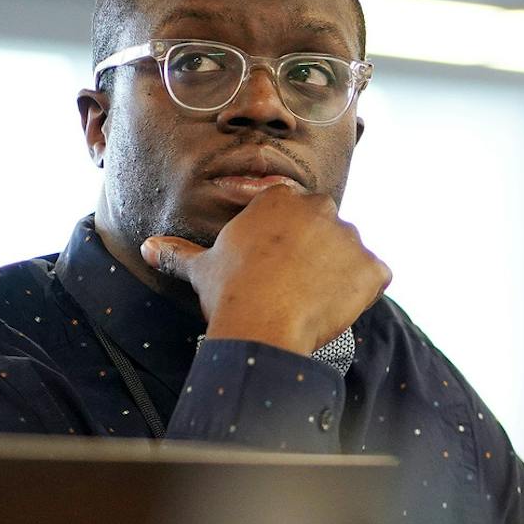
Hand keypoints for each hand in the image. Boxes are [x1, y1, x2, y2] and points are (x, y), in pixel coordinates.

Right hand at [142, 185, 390, 354]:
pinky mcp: (374, 268)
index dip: (283, 236)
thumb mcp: (202, 268)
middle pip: (323, 226)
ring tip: (314, 296)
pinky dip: (364, 290)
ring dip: (340, 268)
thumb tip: (148, 248)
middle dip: (314, 248)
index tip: (275, 260)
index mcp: (281, 200)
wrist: (263, 323)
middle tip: (294, 280)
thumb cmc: (230, 290)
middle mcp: (322, 209)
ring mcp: (351, 238)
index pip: (289, 208)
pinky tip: (339, 306)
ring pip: (350, 250)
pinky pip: (376, 276)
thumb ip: (179, 253)